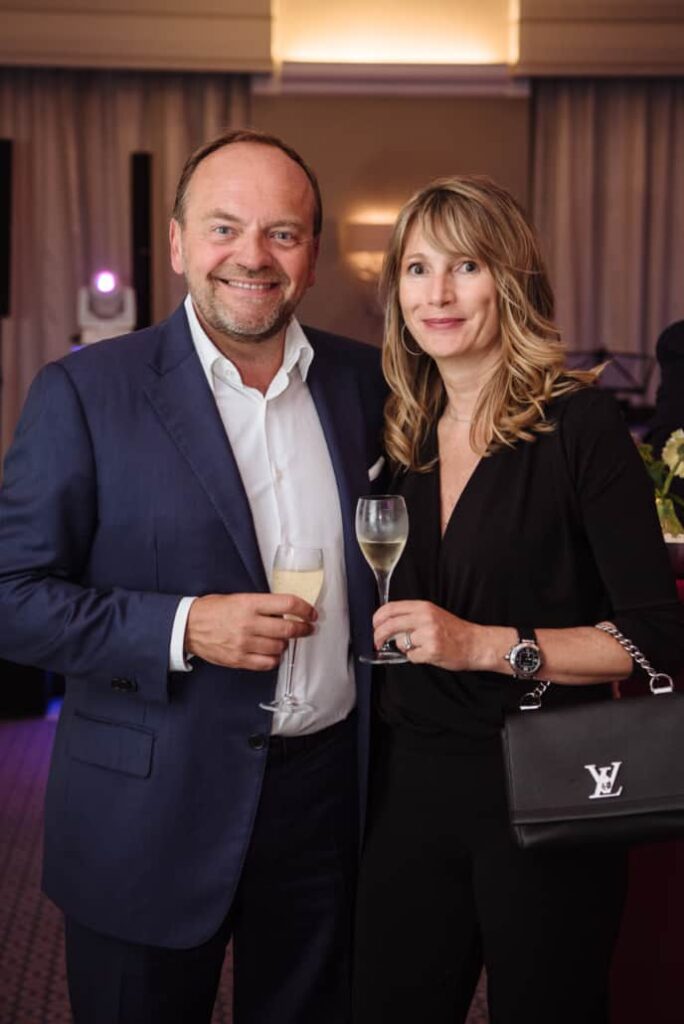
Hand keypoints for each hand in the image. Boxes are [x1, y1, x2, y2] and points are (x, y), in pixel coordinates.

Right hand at [185, 593, 316, 670]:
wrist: (187, 626)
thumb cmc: (212, 610)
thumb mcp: (238, 598)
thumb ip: (261, 604)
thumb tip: (286, 610)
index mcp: (249, 603)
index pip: (287, 604)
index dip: (305, 609)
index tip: (311, 613)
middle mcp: (249, 623)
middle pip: (288, 628)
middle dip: (303, 629)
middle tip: (307, 628)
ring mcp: (244, 643)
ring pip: (280, 647)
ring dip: (286, 643)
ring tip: (283, 639)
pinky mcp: (239, 659)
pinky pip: (267, 663)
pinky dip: (274, 659)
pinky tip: (272, 653)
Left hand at [373, 600, 478, 671]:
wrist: (475, 643)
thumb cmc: (454, 631)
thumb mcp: (432, 615)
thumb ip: (411, 616)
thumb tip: (387, 624)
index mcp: (423, 607)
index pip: (391, 608)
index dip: (377, 618)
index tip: (374, 625)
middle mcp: (425, 618)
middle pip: (390, 625)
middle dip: (378, 636)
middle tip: (377, 642)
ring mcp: (428, 634)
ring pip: (400, 642)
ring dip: (403, 648)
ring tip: (417, 647)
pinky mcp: (431, 650)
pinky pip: (412, 656)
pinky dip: (415, 658)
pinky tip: (426, 654)